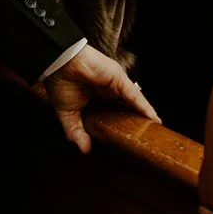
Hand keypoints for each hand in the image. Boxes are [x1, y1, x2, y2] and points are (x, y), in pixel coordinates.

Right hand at [44, 46, 158, 152]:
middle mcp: (109, 91)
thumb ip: (76, 131)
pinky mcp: (119, 79)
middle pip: (127, 109)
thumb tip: (85, 149)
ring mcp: (115, 85)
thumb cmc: (60, 83)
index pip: (113, 114)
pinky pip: (135, 96)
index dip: (121, 125)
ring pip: (134, 103)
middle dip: (136, 122)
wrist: (58, 64)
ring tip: (154, 131)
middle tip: (146, 138)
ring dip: (144, 116)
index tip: (128, 140)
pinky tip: (153, 119)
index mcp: (96, 99)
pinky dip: (145, 107)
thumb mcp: (68, 114)